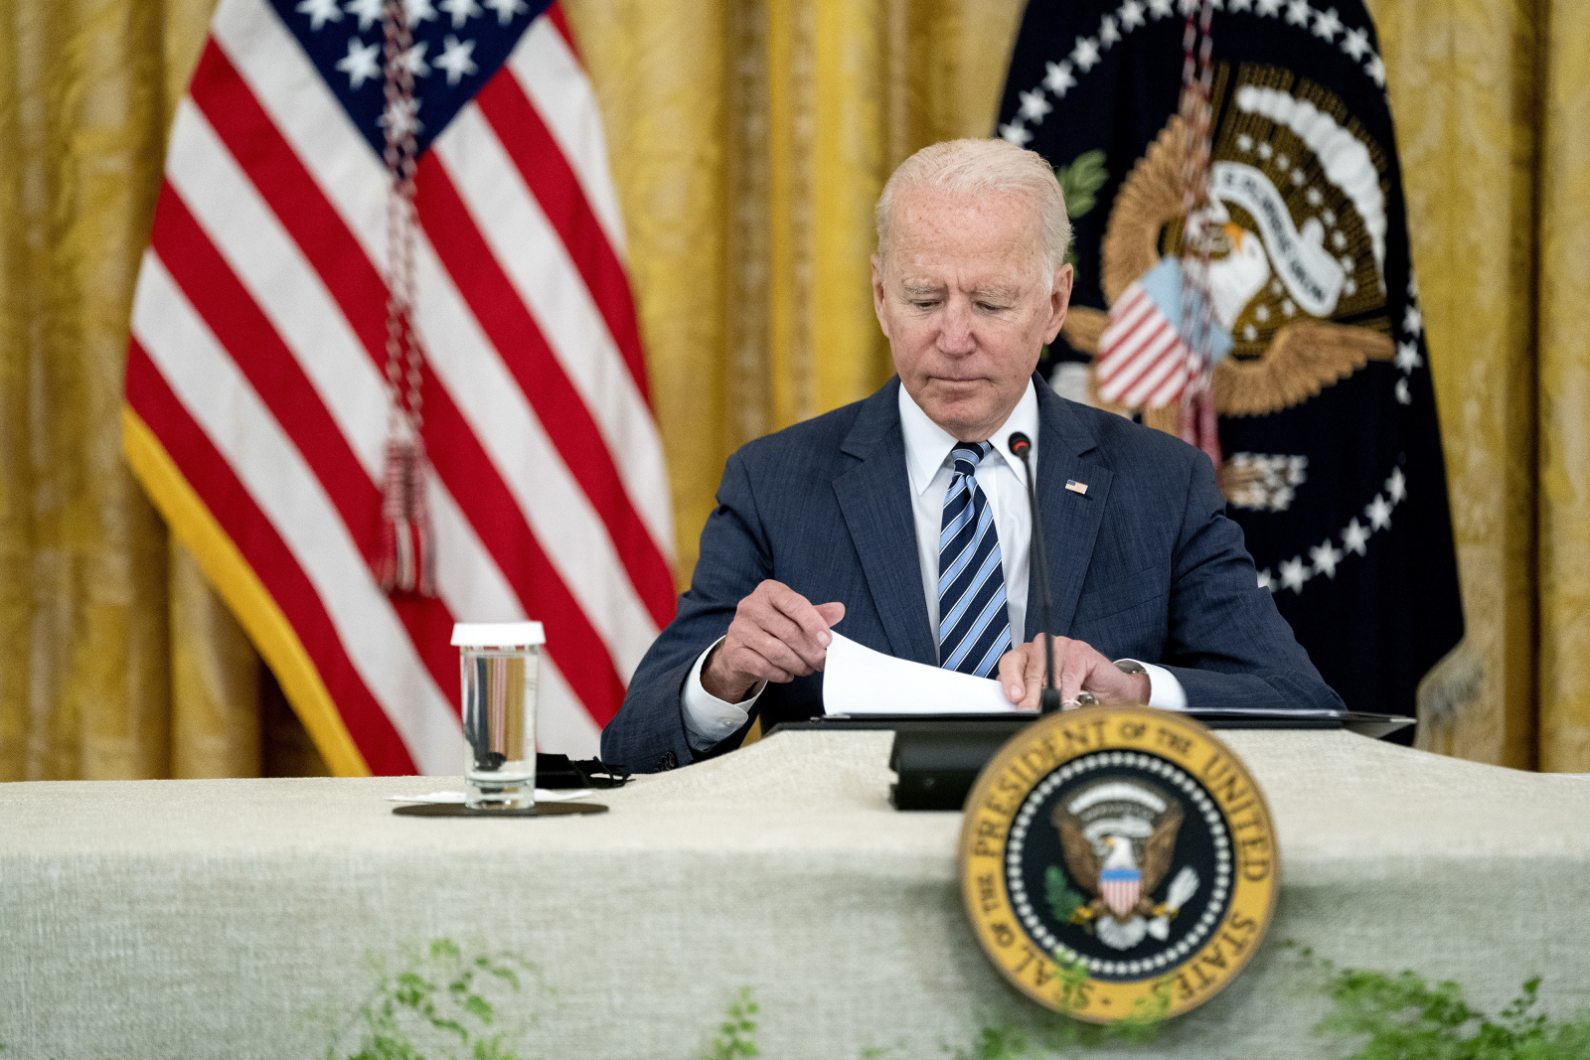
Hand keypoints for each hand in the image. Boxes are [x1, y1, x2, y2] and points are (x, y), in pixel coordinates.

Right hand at [701, 580, 845, 701]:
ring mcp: (739, 628)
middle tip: (822, 662)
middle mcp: (751, 606)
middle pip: (788, 632)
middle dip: (810, 651)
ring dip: (798, 665)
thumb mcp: (794, 616)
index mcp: (769, 591)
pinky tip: (789, 674)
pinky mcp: (733, 651)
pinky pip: (764, 667)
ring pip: (777, 652)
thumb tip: (840, 610)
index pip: (795, 604)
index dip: (814, 623)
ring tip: (807, 669)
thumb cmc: (772, 629)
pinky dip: (781, 674)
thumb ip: (817, 614)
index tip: (828, 641)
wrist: (740, 650)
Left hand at [995, 634, 1149, 710]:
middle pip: (1030, 671)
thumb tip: (1015, 709)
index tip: (1013, 698)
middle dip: (1030, 697)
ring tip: (1052, 711)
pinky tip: (1070, 703)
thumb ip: (1029, 699)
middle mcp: (1042, 648)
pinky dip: (1069, 692)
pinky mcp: (1080, 651)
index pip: (1010, 663)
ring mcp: (1062, 646)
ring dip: (1050, 697)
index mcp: (1028, 657)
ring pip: (1049, 674)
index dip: (1009, 680)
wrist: (1112, 696)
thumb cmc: (1078, 697)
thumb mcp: (1047, 699)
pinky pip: (1069, 674)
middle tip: (1030, 713)